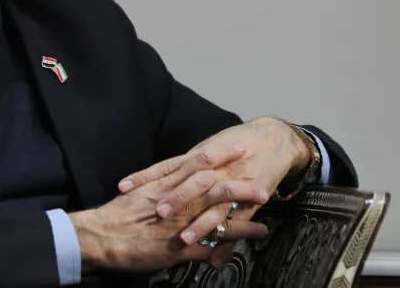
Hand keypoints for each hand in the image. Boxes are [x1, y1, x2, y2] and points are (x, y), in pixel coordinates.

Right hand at [69, 149, 269, 273]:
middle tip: (263, 177)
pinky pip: (215, 242)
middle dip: (241, 181)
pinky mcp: (183, 246)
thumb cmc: (117, 215)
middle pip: (216, 186)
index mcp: (167, 184)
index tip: (239, 147)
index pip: (199, 163)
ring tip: (265, 203)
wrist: (102, 236)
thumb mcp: (141, 193)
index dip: (221, 154)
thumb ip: (161, 186)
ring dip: (245, 210)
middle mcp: (178, 201)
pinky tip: (253, 235)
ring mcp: (182, 223)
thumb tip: (175, 182)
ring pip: (221, 213)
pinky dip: (235, 238)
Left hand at [116, 117, 310, 264]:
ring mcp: (234, 185)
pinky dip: (227, 242)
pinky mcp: (250, 200)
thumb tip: (159, 179)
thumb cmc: (238, 143)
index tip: (124, 188)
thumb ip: (186, 164)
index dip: (145, 177)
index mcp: (200, 157)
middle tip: (158, 213)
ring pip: (215, 206)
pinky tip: (216, 260)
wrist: (274, 140)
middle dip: (176, 198)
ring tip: (184, 239)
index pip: (167, 166)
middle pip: (192, 183)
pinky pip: (237, 223)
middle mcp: (216, 170)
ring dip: (201, 224)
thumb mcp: (209, 148)